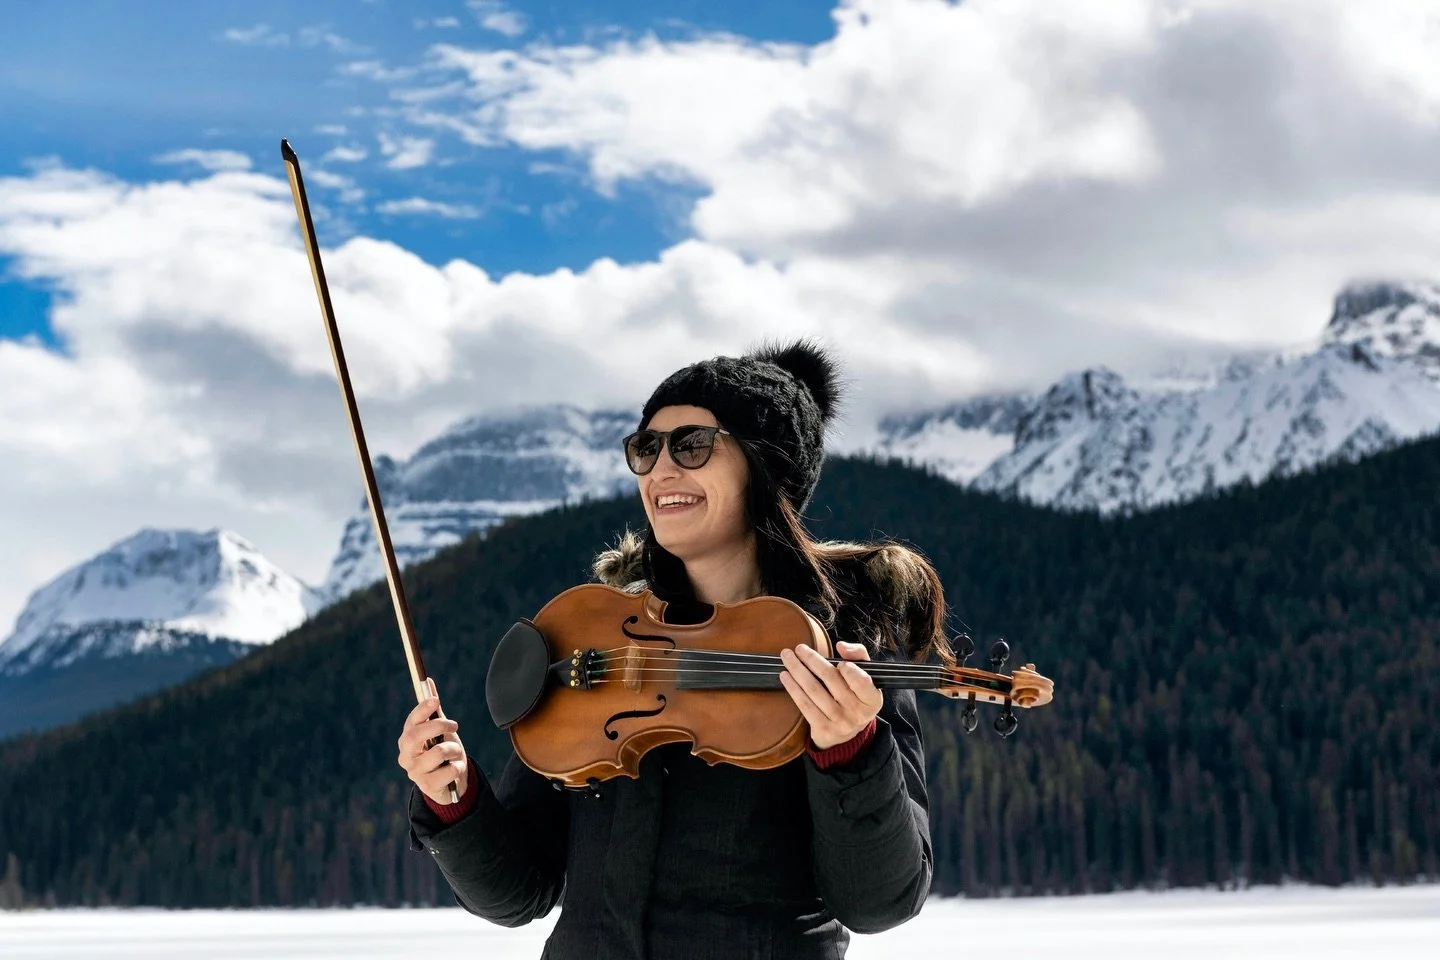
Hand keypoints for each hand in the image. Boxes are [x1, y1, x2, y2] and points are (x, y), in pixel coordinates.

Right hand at [397, 678, 469, 804]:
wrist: (449, 782)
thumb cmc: (441, 751)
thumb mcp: (439, 730)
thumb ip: (433, 709)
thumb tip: (428, 681)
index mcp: (407, 739)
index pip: (411, 722)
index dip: (422, 709)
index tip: (435, 700)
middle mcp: (406, 755)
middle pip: (415, 736)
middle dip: (437, 726)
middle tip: (454, 725)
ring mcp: (415, 772)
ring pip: (439, 752)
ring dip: (454, 749)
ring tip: (455, 753)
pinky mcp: (428, 786)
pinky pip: (450, 770)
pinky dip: (458, 767)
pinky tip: (455, 770)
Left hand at [778, 641, 883, 750]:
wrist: (847, 734)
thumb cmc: (855, 696)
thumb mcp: (865, 677)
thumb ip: (858, 656)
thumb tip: (841, 646)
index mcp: (871, 699)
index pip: (861, 680)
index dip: (849, 669)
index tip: (838, 660)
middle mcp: (857, 713)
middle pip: (831, 679)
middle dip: (812, 660)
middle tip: (799, 648)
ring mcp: (839, 722)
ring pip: (814, 690)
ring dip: (797, 670)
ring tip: (787, 657)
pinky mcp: (822, 729)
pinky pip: (805, 705)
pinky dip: (793, 688)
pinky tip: (785, 676)